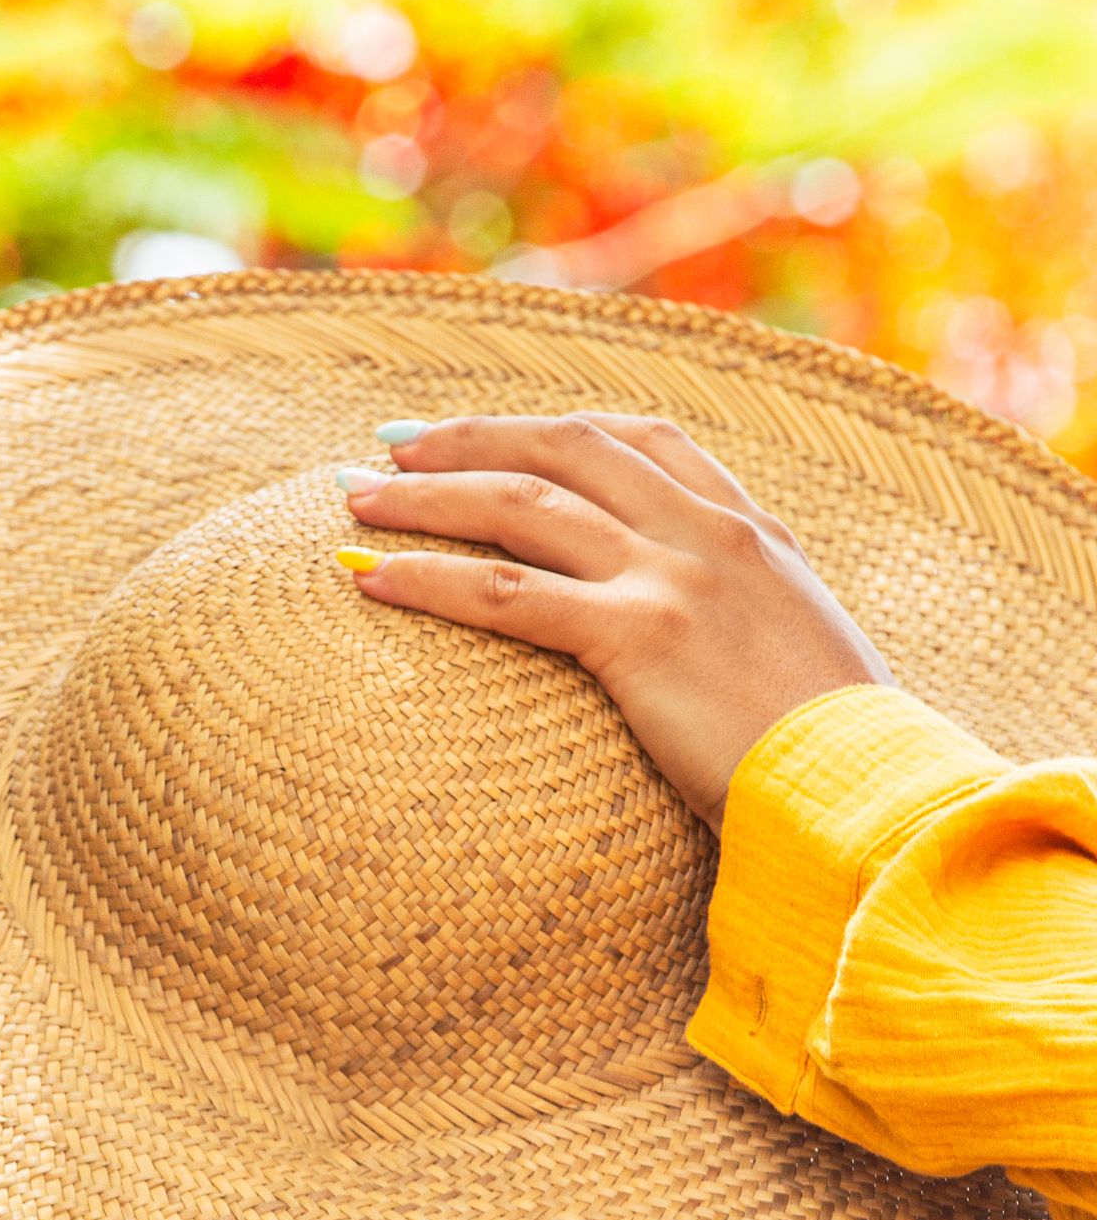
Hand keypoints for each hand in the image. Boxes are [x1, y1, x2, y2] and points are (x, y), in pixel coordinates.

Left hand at [337, 411, 894, 825]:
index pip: (642, 441)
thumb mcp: (799, 670)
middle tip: (390, 445)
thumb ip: (744, 637)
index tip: (489, 432)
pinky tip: (370, 577)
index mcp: (753, 532)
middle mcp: (710, 534)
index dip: (554, 427)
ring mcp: (675, 575)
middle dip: (470, 438)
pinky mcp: (640, 634)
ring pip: (523, 505)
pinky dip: (430, 578)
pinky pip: (507, 594)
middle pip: (565, 450)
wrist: (867, 792)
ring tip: (353, 501)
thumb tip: (698, 663)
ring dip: (427, 496)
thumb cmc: (836, 762)